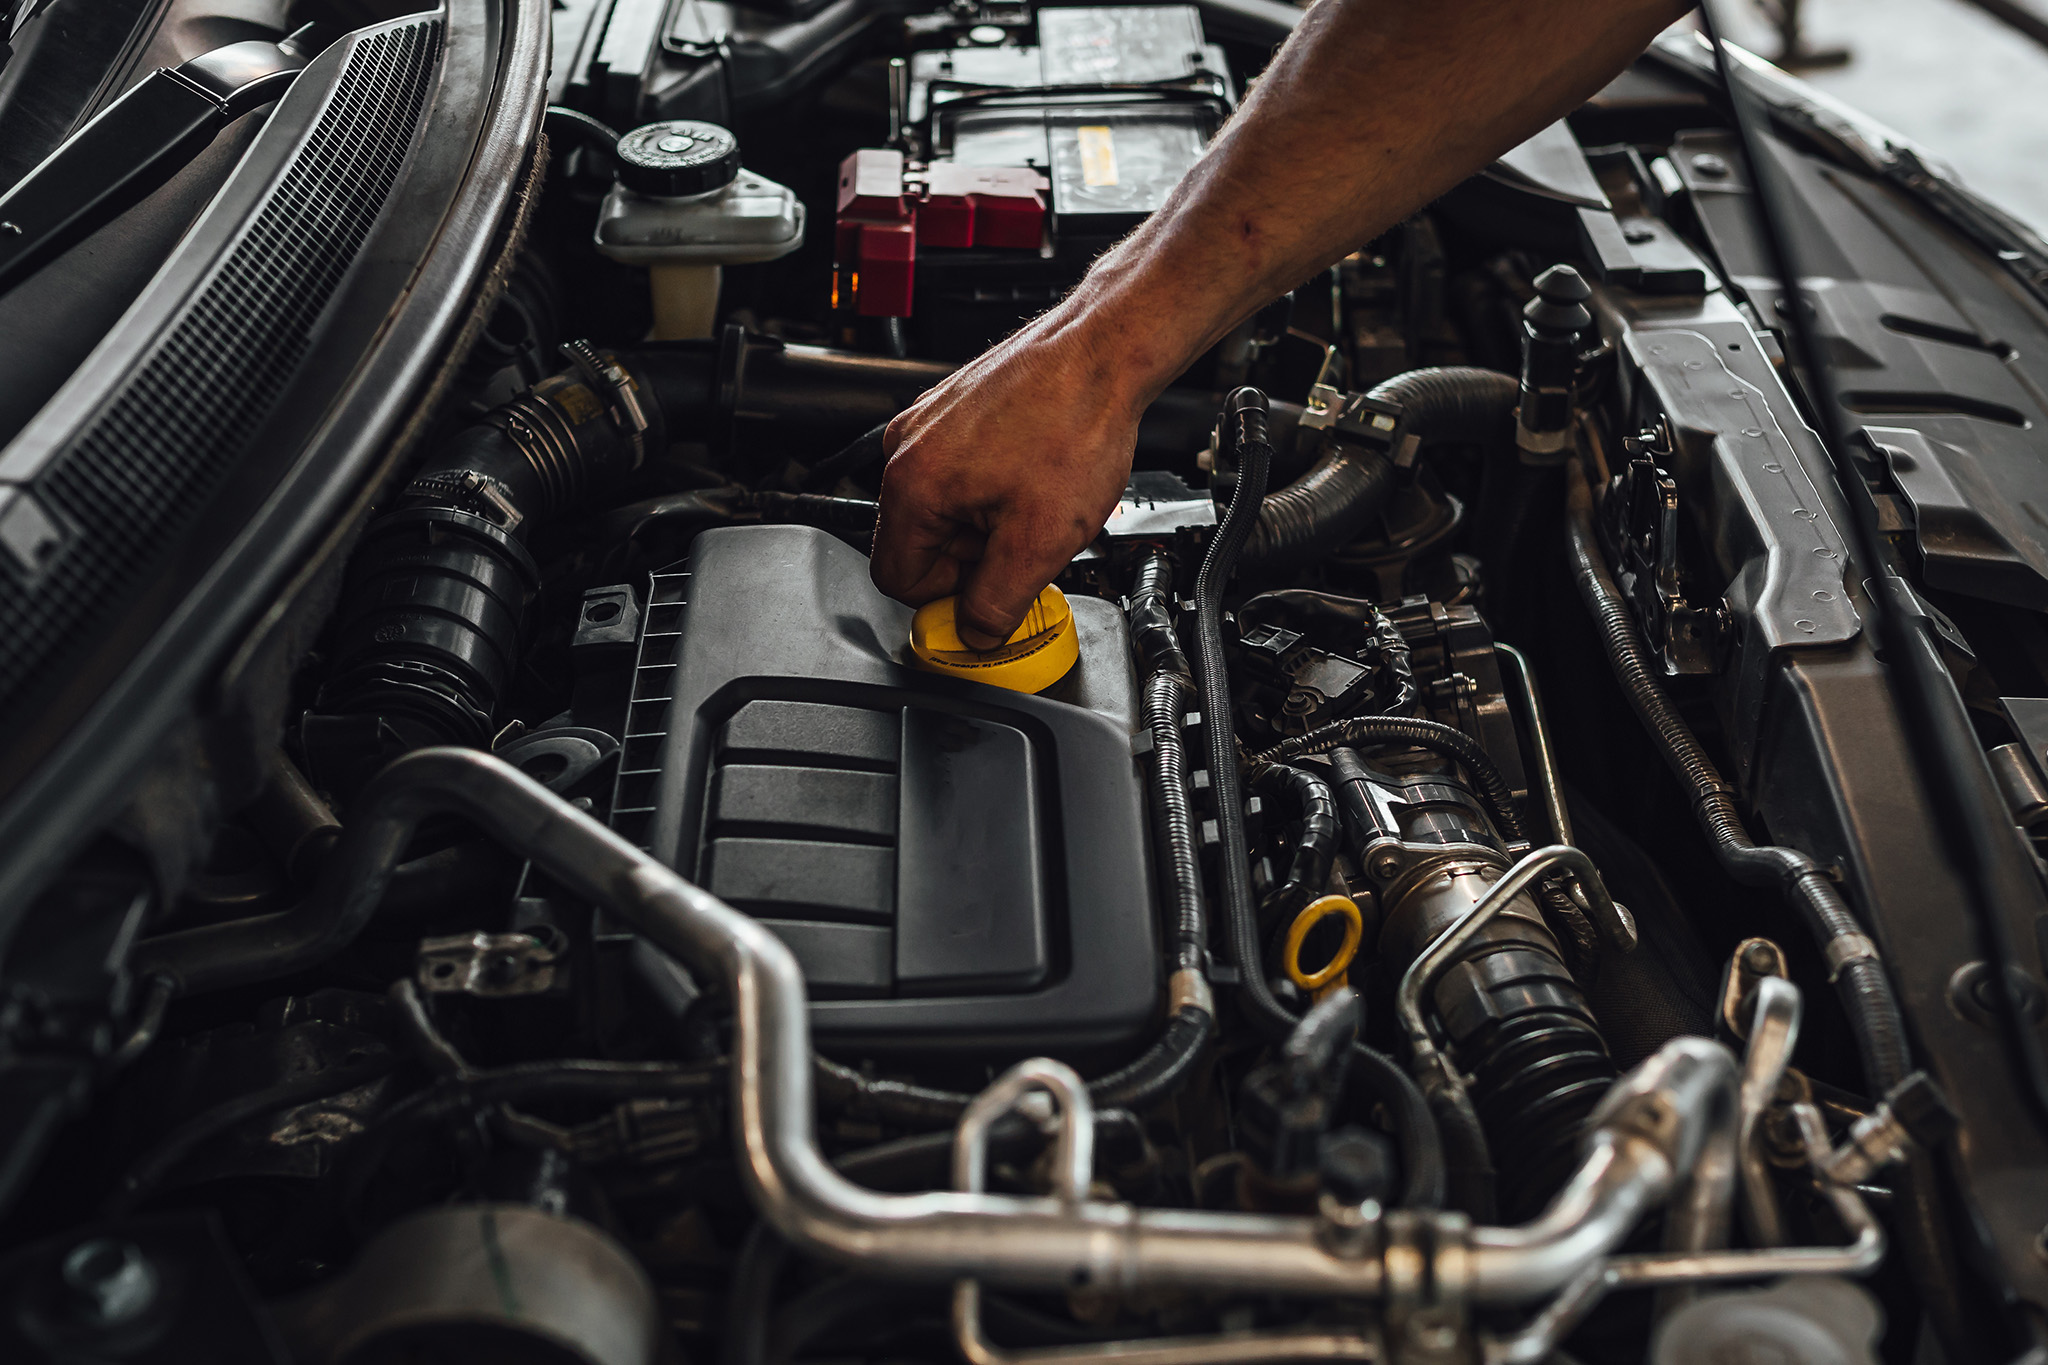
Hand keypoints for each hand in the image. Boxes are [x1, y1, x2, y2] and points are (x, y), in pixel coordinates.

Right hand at [870, 308, 1146, 648]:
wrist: (1103, 352)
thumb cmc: (1075, 423)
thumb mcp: (1039, 541)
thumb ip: (995, 604)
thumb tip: (975, 635)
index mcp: (911, 484)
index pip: (896, 580)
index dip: (947, 600)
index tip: (990, 596)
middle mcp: (905, 449)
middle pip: (918, 544)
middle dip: (970, 561)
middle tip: (1025, 546)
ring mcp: (927, 424)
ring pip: (942, 511)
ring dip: (985, 527)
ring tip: (1036, 505)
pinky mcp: (953, 411)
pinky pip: (959, 476)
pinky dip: (993, 492)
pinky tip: (1035, 478)